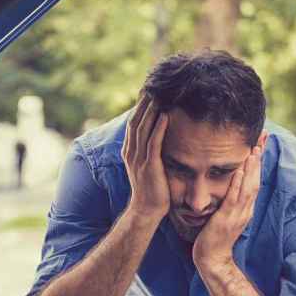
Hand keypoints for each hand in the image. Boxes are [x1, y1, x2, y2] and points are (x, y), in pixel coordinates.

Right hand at [121, 92, 169, 219]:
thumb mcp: (147, 165)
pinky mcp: (149, 166)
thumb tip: (158, 136)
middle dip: (144, 103)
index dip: (140, 106)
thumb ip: (149, 150)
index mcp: (129, 151)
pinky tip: (166, 115)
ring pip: (143, 129)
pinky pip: (153, 143)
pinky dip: (159, 128)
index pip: (133, 123)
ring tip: (159, 94)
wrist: (147, 210)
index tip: (149, 91)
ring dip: (151, 110)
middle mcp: (131, 152)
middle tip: (153, 85)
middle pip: (136, 121)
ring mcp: (139, 159)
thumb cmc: (151, 189)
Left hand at [193, 133, 267, 268]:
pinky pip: (234, 198)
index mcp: (246, 207)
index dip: (259, 160)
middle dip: (260, 157)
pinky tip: (240, 171)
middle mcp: (245, 209)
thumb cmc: (215, 237)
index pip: (256, 179)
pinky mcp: (226, 219)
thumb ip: (230, 200)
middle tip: (264, 137)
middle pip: (257, 179)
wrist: (212, 259)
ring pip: (249, 187)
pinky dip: (238, 184)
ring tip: (255, 148)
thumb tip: (229, 185)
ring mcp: (237, 214)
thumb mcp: (226, 215)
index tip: (261, 141)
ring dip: (252, 167)